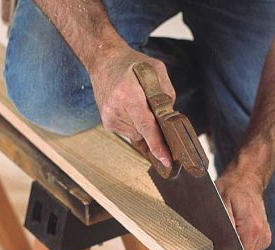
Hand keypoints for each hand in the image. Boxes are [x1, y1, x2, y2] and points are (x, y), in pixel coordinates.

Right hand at [89, 44, 175, 166]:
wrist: (104, 62)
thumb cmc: (132, 64)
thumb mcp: (156, 69)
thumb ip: (166, 94)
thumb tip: (170, 118)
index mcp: (128, 95)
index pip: (146, 126)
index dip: (157, 145)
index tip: (166, 161)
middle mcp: (116, 109)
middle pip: (144, 132)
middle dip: (155, 128)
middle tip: (156, 113)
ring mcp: (109, 117)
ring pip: (137, 134)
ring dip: (144, 125)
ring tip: (138, 104)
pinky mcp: (107, 123)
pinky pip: (129, 132)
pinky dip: (135, 124)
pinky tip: (131, 109)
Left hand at [216, 166, 271, 249]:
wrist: (245, 179)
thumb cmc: (231, 187)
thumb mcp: (220, 201)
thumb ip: (222, 223)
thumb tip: (221, 242)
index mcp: (252, 229)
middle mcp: (262, 235)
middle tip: (215, 238)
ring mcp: (264, 236)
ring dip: (235, 245)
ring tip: (225, 229)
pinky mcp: (263, 235)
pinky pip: (249, 245)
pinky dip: (240, 241)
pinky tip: (232, 229)